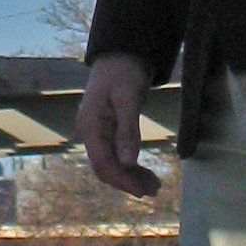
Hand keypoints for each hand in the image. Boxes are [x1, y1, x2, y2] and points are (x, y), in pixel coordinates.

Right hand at [77, 52, 160, 197]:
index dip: (122, 180)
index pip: (102, 163)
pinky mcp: (108, 131)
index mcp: (90, 125)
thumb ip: (128, 131)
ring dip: (131, 176)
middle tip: (155, 189)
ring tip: (154, 184)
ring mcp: (98, 132)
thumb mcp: (128, 98)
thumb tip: (129, 164)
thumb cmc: (124, 72)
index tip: (142, 191)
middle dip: (128, 181)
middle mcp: (90, 132)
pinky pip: (116, 154)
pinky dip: (130, 165)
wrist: (122, 53)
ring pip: (111, 163)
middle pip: (106, 167)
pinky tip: (144, 171)